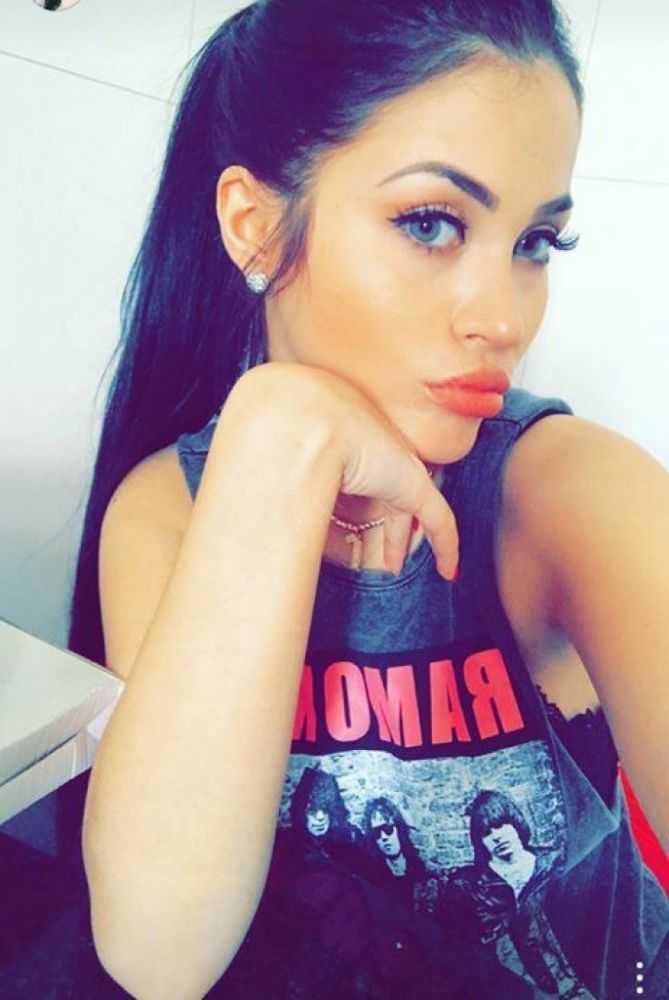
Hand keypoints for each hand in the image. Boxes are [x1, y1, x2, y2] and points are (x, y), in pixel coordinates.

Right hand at [233, 361, 458, 579]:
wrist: (290, 421)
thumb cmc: (270, 435)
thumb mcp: (272, 460)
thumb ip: (278, 479)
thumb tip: (259, 510)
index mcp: (339, 429)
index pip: (355, 469)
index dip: (353, 501)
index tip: (348, 526)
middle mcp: (371, 444)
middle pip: (383, 489)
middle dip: (383, 524)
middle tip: (379, 552)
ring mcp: (394, 464)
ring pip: (408, 508)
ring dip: (401, 540)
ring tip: (396, 565)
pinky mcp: (413, 486)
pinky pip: (439, 521)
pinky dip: (447, 546)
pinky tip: (449, 570)